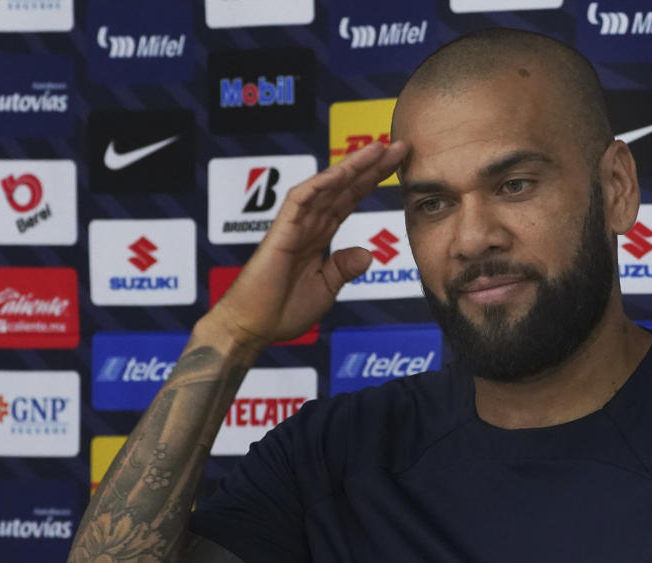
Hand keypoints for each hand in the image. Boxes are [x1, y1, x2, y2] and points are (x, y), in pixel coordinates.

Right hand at [206, 139, 407, 349]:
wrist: (252, 327)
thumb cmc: (282, 311)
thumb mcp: (325, 289)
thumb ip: (343, 268)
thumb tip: (367, 254)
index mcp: (318, 236)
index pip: (349, 200)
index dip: (371, 182)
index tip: (397, 165)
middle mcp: (307, 225)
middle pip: (343, 188)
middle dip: (371, 167)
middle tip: (399, 146)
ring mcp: (294, 225)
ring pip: (326, 187)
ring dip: (352, 167)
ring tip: (378, 149)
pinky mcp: (281, 231)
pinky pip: (301, 200)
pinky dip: (321, 184)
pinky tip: (342, 172)